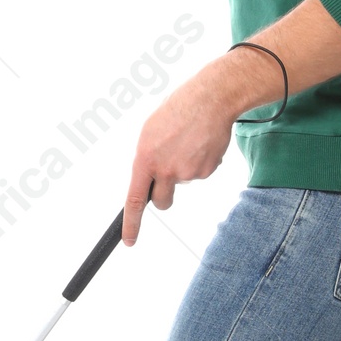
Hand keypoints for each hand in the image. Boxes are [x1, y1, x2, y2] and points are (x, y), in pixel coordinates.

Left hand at [122, 62, 243, 244]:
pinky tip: (200, 143)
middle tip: (168, 175)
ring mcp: (188, 173)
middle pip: (162, 201)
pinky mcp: (206, 171)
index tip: (129, 240)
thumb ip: (146, 158)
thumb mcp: (150, 132)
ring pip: (182, 182)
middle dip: (163, 197)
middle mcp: (166, 170)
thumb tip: (148, 177)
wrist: (211, 100)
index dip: (131, 223)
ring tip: (187, 142)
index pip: (135, 199)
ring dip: (184, 168)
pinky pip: (199, 173)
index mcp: (145, 159)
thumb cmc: (177, 111)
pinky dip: (199, 161)